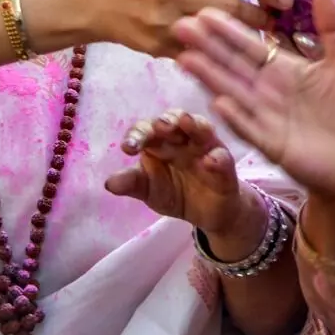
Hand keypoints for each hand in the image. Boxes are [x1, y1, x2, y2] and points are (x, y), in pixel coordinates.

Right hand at [85, 0, 290, 56]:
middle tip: (281, 18)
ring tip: (268, 35)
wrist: (95, 4)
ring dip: (246, 36)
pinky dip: (221, 52)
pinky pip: (199, 52)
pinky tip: (239, 52)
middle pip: (228, 6)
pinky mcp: (160, 49)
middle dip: (261, 14)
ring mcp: (165, 24)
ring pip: (217, 33)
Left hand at [104, 110, 256, 240]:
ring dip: (193, 123)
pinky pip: (223, 157)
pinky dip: (217, 157)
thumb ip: (132, 184)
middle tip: (158, 126)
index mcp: (160, 142)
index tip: (128, 147)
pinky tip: (210, 160)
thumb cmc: (176, 192)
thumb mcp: (150, 191)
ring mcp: (205, 148)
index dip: (138, 135)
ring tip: (184, 122)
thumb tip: (108, 183)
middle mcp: (183, 138)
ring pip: (201, 128)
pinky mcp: (225, 165)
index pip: (147, 130)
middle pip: (174, 120)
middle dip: (166, 120)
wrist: (208, 214)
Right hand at [175, 0, 334, 202]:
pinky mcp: (272, 145)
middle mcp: (265, 91)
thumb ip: (333, 29)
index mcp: (280, 70)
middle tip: (179, 26)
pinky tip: (218, 103)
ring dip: (210, 77)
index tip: (204, 11)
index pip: (249, 46)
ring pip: (233, 93)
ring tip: (184, 59)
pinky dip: (235, 117)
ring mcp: (265, 118)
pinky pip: (250, 129)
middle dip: (207, 47)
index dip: (228, 30)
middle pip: (231, 65)